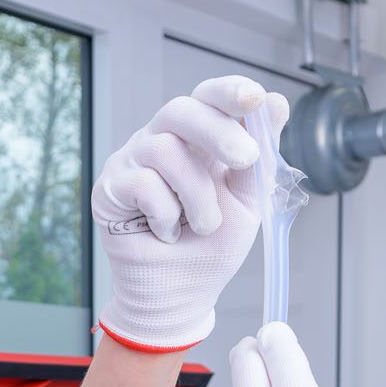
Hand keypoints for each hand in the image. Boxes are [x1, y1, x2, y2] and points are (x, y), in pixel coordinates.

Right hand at [92, 76, 289, 353]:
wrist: (181, 294)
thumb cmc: (211, 248)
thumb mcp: (248, 201)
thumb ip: (259, 157)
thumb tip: (276, 103)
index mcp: (197, 138)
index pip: (208, 98)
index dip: (230, 92)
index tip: (256, 98)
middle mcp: (161, 140)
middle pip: (180, 110)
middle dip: (218, 132)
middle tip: (246, 159)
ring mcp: (132, 161)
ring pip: (165, 150)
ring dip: (197, 195)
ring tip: (203, 226)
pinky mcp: (109, 188)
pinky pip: (143, 185)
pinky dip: (166, 215)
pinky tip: (167, 233)